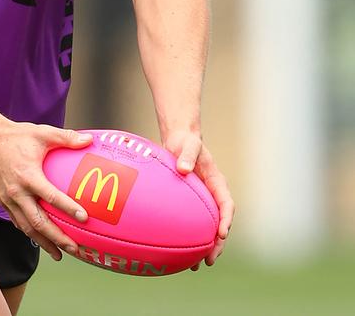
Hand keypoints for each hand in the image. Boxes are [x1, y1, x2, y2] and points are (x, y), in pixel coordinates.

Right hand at [0, 120, 92, 259]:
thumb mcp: (43, 133)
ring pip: (27, 227)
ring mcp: (8, 199)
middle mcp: (17, 192)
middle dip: (57, 238)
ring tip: (59, 254)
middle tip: (74, 248)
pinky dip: (30, 233)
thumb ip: (66, 137)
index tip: (84, 218)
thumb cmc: (17, 136)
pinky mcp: (3, 201)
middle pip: (38, 222)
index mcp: (28, 176)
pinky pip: (18, 222)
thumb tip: (89, 140)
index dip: (68, 208)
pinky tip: (41, 239)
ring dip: (44, 242)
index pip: (51, 197)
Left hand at [163, 130, 234, 270]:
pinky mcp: (193, 204)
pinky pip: (195, 223)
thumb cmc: (186, 142)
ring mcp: (204, 201)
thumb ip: (187, 155)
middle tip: (210, 259)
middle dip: (218, 244)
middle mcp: (213, 194)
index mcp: (217, 182)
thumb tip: (183, 169)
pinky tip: (181, 253)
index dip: (226, 220)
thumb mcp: (189, 145)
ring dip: (206, 247)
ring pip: (209, 228)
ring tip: (197, 265)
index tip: (221, 233)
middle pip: (220, 223)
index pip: (226, 204)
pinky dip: (192, 238)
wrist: (180, 141)